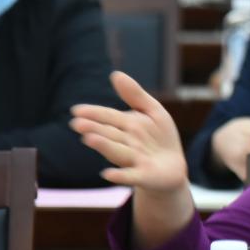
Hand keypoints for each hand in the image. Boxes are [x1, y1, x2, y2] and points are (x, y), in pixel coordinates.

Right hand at [70, 71, 187, 192]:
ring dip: (104, 146)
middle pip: (109, 134)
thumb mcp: (152, 112)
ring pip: (117, 151)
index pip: (108, 117)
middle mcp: (126, 143)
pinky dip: (121, 175)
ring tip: (89, 139)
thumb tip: (115, 74)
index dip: (94, 113)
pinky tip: (108, 174)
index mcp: (126, 126)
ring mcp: (134, 160)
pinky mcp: (143, 175)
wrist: (173, 167)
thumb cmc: (159, 137)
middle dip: (94, 129)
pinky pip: (131, 176)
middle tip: (77, 124)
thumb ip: (135, 95)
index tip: (76, 110)